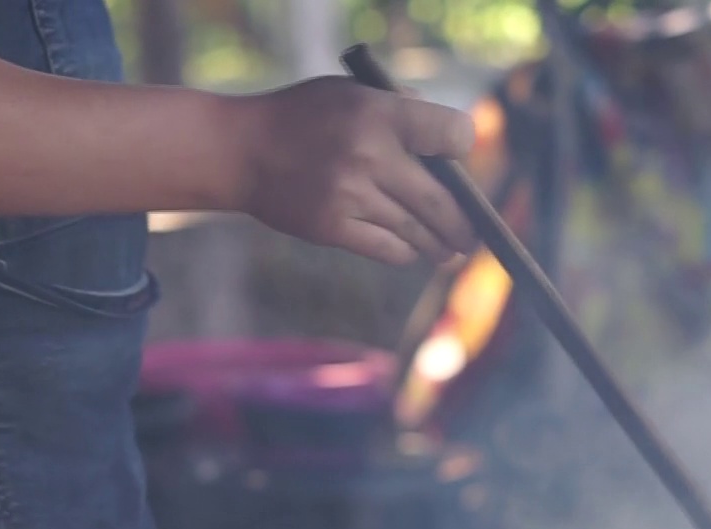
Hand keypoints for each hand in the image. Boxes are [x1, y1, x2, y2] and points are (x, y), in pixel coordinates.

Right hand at [229, 77, 477, 265]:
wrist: (239, 150)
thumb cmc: (304, 117)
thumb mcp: (351, 93)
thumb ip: (400, 109)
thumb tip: (451, 145)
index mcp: (379, 113)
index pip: (452, 135)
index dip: (461, 148)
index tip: (458, 159)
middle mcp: (369, 155)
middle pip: (441, 201)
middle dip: (462, 223)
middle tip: (471, 234)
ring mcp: (350, 195)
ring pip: (417, 232)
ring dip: (440, 245)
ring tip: (451, 252)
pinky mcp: (332, 227)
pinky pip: (388, 249)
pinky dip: (405, 251)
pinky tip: (411, 250)